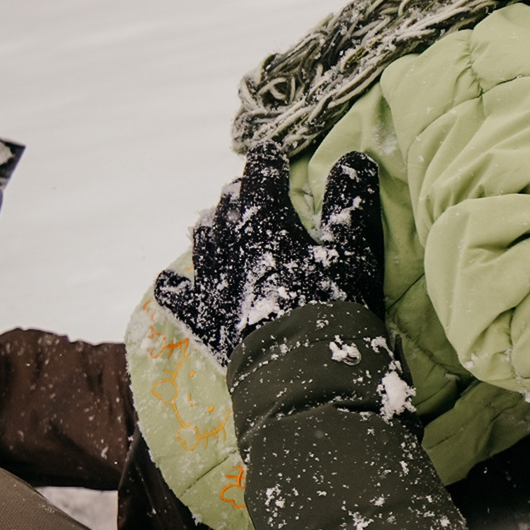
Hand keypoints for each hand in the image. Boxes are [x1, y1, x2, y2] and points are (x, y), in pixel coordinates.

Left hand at [154, 145, 381, 361]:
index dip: (267, 162)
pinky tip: (176, 282)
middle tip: (251, 192)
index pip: (260, 177)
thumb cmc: (332, 306)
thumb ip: (350, 202)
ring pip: (203, 242)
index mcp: (265, 222)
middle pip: (228, 207)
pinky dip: (177, 286)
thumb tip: (353, 158)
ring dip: (213, 228)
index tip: (272, 156)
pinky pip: (180, 297)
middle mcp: (231, 246)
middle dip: (240, 194)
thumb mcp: (353, 251)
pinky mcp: (204, 320)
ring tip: (220, 224)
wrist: (301, 373)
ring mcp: (213, 284)